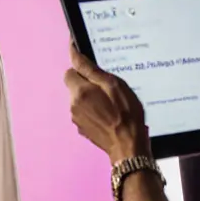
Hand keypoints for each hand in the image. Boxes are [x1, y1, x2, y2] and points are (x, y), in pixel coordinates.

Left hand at [64, 45, 150, 162]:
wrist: (129, 147)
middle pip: (75, 84)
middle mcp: (73, 105)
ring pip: (80, 98)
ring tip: (111, 101)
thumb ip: (91, 69)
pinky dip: (94, 109)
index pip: (71, 69)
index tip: (85, 56)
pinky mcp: (82, 128)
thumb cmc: (126, 115)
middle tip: (108, 84)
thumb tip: (74, 53)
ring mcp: (77, 118)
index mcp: (80, 91)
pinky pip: (85, 111)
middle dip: (88, 81)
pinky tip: (109, 113)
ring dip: (91, 96)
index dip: (80, 64)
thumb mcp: (114, 85)